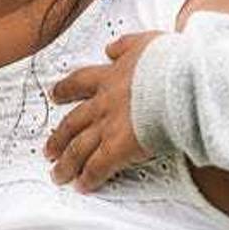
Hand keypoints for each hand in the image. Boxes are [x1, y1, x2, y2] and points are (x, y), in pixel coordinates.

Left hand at [44, 31, 160, 191]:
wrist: (180, 82)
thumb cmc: (170, 63)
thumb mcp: (145, 43)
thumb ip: (126, 45)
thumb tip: (111, 47)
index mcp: (110, 76)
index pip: (80, 82)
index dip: (65, 90)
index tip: (55, 95)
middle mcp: (103, 103)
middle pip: (72, 122)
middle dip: (59, 138)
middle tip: (48, 148)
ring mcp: (108, 126)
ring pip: (78, 148)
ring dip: (66, 163)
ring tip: (58, 174)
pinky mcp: (118, 148)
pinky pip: (98, 167)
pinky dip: (89, 178)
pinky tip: (83, 186)